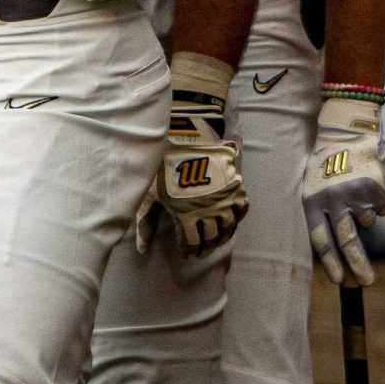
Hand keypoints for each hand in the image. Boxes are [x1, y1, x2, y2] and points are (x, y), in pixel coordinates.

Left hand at [136, 88, 247, 256]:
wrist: (183, 131)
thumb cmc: (160, 163)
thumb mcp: (148, 194)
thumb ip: (145, 223)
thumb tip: (142, 249)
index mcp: (187, 214)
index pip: (193, 242)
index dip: (190, 250)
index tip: (187, 252)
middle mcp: (209, 209)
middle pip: (213, 236)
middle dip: (207, 245)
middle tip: (202, 248)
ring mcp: (225, 196)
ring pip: (230, 224)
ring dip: (224, 234)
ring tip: (217, 238)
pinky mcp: (235, 183)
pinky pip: (242, 205)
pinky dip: (239, 215)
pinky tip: (233, 218)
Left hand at [304, 95, 384, 286]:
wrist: (344, 128)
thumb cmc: (327, 161)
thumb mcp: (314, 185)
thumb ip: (322, 213)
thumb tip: (338, 250)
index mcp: (311, 201)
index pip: (320, 241)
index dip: (331, 264)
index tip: (340, 282)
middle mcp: (332, 201)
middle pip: (346, 242)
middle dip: (357, 266)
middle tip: (366, 283)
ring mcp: (354, 195)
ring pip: (367, 223)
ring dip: (366, 215)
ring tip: (358, 192)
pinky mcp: (374, 188)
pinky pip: (382, 209)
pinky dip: (380, 203)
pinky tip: (371, 186)